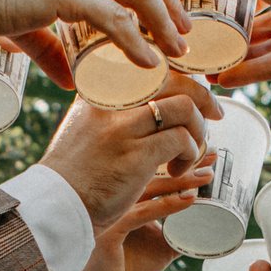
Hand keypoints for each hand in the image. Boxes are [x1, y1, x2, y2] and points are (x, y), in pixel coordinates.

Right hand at [39, 81, 217, 231]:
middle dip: (204, 97)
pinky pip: (182, 142)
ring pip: (185, 108)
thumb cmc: (75, 171)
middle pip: (176, 79)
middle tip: (214, 115)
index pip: (153, 65)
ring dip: (199, 131)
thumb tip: (157, 94)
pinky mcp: (137, 155)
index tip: (196, 92)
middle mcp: (113, 101)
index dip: (184, 76)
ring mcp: (124, 127)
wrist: (56, 204)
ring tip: (191, 153)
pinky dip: (190, 156)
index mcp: (101, 88)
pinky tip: (178, 172)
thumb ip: (114, 108)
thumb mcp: (87, 124)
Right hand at [59, 161, 212, 270]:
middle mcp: (114, 199)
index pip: (154, 173)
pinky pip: (142, 213)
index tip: (208, 154)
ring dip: (180, 181)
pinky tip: (189, 200)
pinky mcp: (109, 230)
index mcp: (123, 198)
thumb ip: (177, 231)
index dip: (181, 161)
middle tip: (213, 158)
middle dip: (185, 165)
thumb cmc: (126, 270)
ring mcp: (110, 212)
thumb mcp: (159, 245)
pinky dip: (167, 205)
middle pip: (152, 175)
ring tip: (206, 178)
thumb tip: (207, 224)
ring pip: (149, 190)